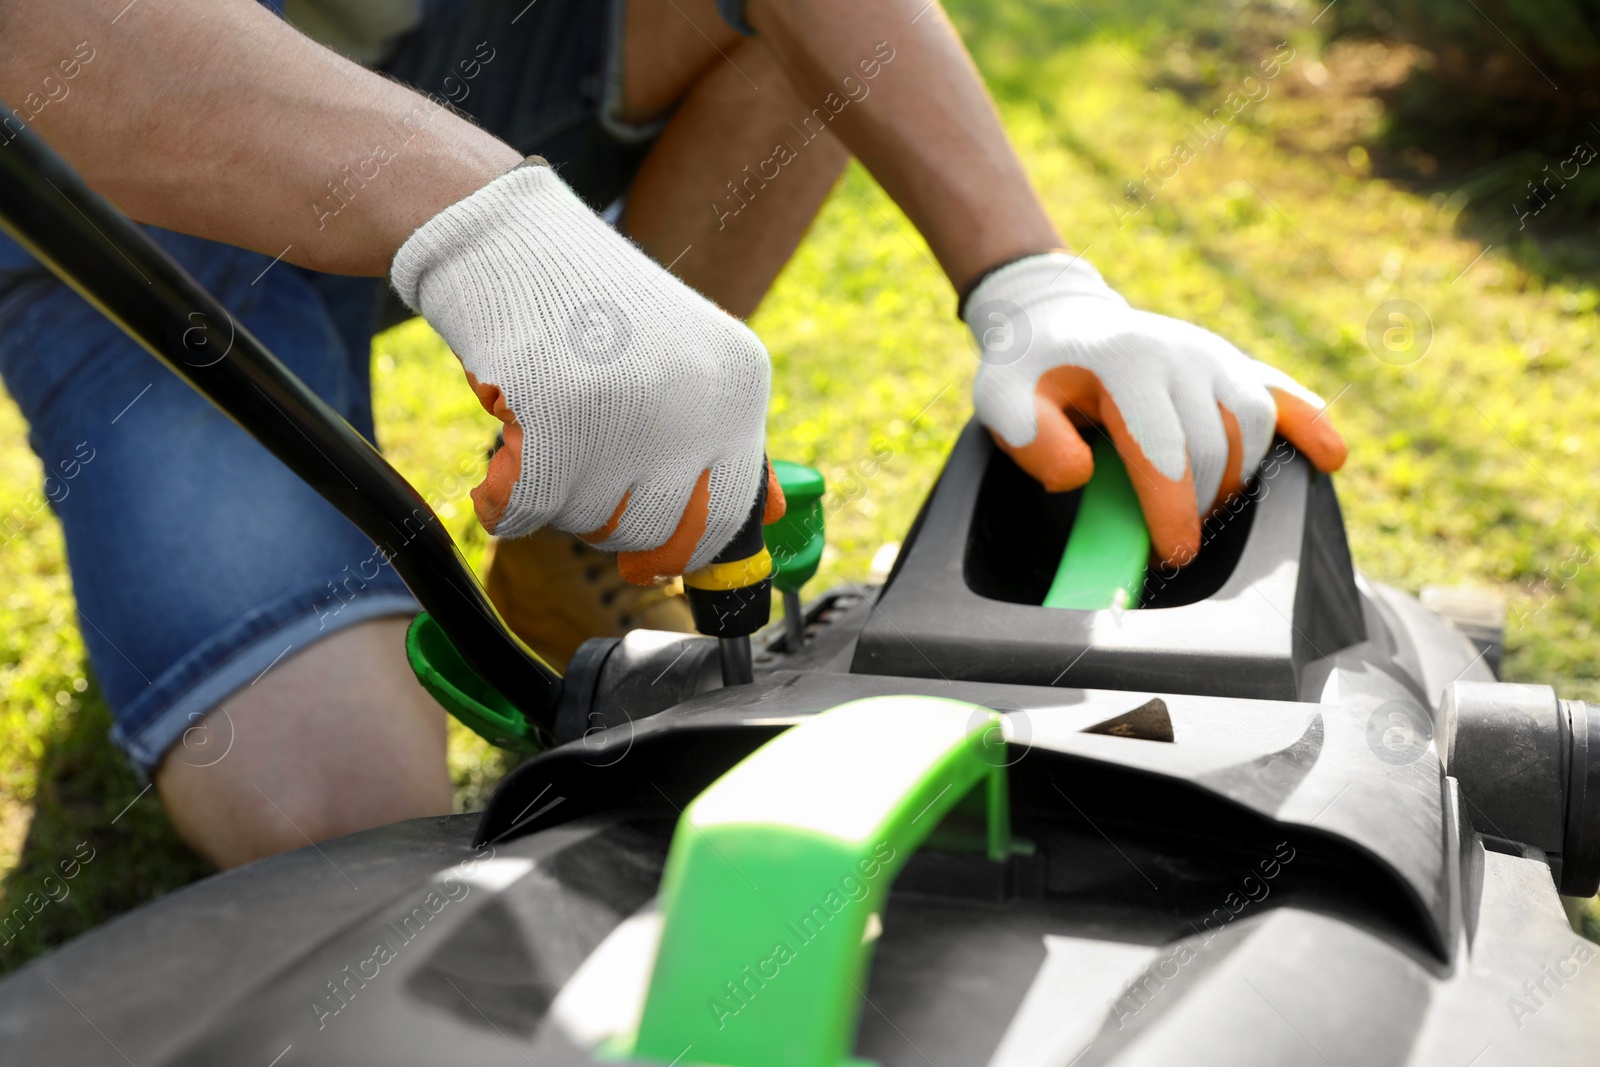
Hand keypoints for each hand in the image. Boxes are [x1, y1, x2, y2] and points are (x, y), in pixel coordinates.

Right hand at [391, 161, 775, 583]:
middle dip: (605, 520)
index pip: (730, 511)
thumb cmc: (590, 309)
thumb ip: (726, 440)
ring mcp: (634, 407)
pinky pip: (530, 509)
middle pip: (656, 530)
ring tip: (539, 435)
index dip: (683, 549)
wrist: (508, 239)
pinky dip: (504, 503)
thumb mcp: (685, 362)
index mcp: (739, 382)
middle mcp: (700, 397)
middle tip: (572, 474)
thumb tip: (772, 515)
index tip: (647, 563)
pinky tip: (497, 474)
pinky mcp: (562, 415)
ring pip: (592, 522)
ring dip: (553, 501)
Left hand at [965, 253, 1345, 565]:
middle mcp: (1180, 353)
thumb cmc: (1032, 371)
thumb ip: (1029, 440)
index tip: (1173, 554)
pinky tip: (1332, 458)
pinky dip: (1310, 425)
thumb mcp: (1002, 400)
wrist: (1060, 320)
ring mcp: (1214, 354)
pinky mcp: (1234, 362)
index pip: (1163, 450)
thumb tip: (1078, 476)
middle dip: (1199, 505)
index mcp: (1126, 364)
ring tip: (1204, 509)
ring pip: (1252, 427)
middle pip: (1214, 447)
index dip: (1173, 510)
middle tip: (1171, 544)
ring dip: (1236, 479)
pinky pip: (1283, 392)